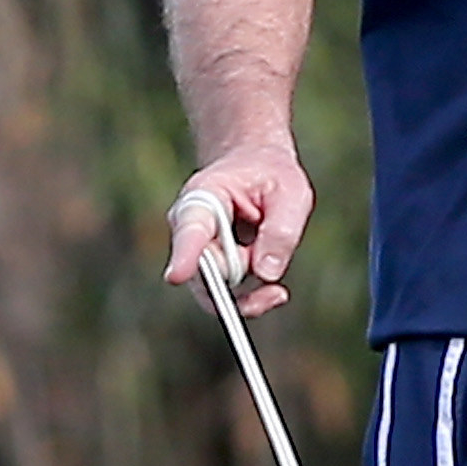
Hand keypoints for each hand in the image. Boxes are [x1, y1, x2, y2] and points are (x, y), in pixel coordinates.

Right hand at [163, 145, 313, 317]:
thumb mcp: (290, 192)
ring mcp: (197, 252)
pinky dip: (252, 296)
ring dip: (252, 286)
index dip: (184, 255)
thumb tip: (266, 274)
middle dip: (243, 277)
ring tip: (276, 260)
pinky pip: (225, 297)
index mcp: (204, 196)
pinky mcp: (210, 271)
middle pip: (204, 271)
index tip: (176, 276)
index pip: (191, 229)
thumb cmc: (271, 175)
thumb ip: (281, 231)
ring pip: (216, 291)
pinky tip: (274, 290)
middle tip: (277, 289)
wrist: (257, 167)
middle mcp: (190, 228)